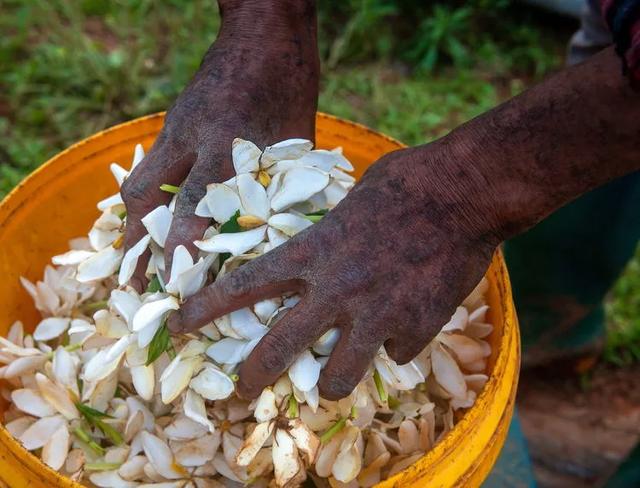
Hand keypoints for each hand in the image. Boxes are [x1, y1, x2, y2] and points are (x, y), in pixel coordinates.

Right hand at [121, 0, 318, 290]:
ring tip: (135, 266)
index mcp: (229, 144)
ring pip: (137, 186)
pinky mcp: (168, 126)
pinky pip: (146, 171)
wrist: (262, 36)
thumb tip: (278, 234)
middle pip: (150, 200)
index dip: (185, 249)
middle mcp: (192, 141)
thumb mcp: (295, 140)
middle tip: (145, 287)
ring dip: (133, 228)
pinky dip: (143, 202)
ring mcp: (174, 131)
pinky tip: (147, 228)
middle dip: (144, 246)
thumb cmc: (290, 89)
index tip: (182, 286)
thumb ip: (280, 186)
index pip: (197, 207)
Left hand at [168, 139, 503, 399]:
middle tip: (242, 390)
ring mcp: (378, 313)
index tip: (181, 325)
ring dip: (330, 382)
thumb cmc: (405, 182)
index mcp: (315, 251)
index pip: (246, 285)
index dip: (207, 308)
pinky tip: (400, 331)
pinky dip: (392, 347)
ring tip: (328, 383)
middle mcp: (338, 288)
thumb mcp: (348, 200)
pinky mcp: (418, 327)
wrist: (466, 191)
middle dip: (253, 375)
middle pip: (281, 347)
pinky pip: (396, 354)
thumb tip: (313, 256)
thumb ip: (324, 235)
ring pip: (339, 375)